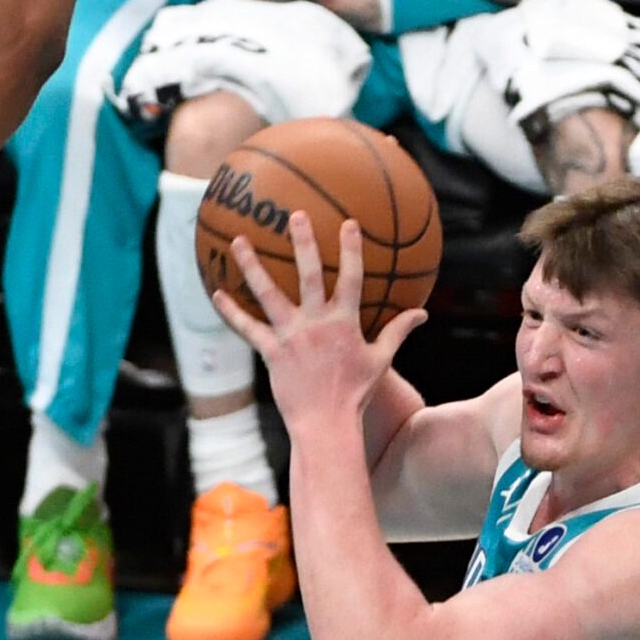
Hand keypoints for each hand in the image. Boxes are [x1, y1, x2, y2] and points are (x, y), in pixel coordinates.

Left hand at [209, 210, 426, 429]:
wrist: (326, 423)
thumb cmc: (355, 393)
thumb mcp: (380, 360)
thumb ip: (397, 332)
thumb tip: (422, 314)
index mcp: (345, 323)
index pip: (351, 278)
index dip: (351, 250)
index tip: (348, 223)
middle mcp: (316, 323)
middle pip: (308, 274)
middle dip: (303, 242)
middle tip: (295, 215)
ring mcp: (291, 336)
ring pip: (269, 294)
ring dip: (252, 266)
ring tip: (239, 241)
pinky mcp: (271, 352)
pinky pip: (248, 328)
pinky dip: (232, 311)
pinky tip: (217, 293)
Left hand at [216, 0, 386, 32]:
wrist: (369, 6)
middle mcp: (290, 9)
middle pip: (260, 7)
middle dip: (243, 1)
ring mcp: (301, 14)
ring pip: (272, 9)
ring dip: (258, 2)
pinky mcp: (312, 13)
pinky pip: (286, 9)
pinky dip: (275, 5)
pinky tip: (274, 1)